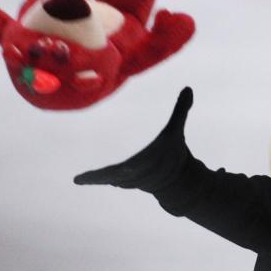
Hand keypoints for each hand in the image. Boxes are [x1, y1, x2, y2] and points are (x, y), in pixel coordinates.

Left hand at [73, 87, 192, 190]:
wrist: (178, 180)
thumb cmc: (175, 153)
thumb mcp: (176, 130)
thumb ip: (180, 110)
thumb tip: (189, 87)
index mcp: (148, 161)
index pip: (134, 165)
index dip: (124, 170)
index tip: (120, 169)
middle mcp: (138, 174)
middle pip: (117, 176)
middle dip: (102, 177)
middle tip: (82, 179)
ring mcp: (131, 180)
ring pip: (111, 179)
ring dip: (98, 179)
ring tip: (81, 179)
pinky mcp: (125, 182)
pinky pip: (109, 180)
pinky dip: (98, 180)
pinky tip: (82, 180)